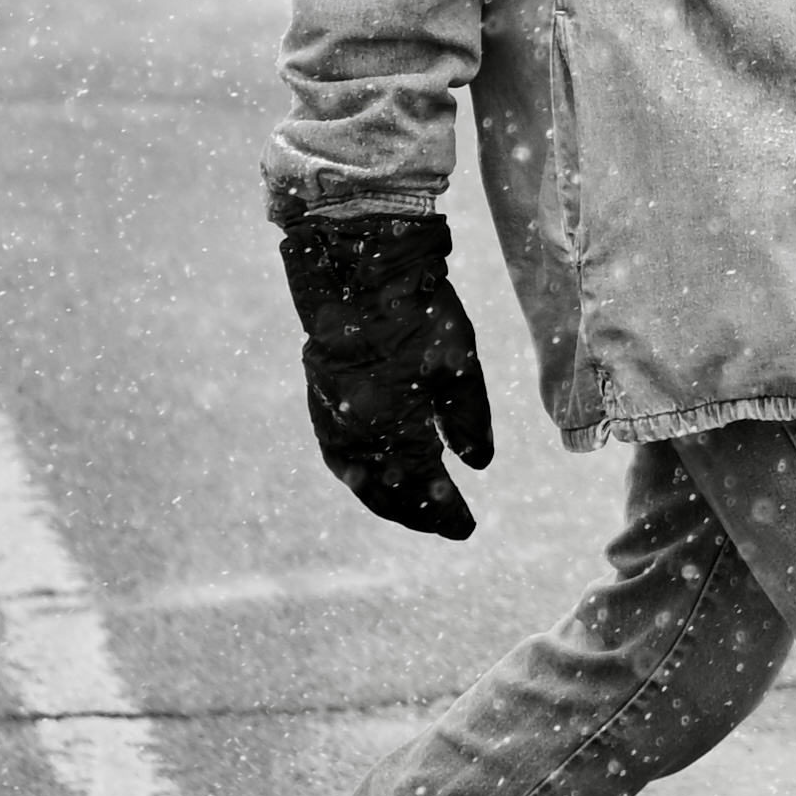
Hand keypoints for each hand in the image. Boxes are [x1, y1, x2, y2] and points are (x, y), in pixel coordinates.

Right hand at [281, 212, 492, 536]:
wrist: (358, 268)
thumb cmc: (419, 313)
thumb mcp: (461, 366)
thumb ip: (468, 422)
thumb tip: (477, 465)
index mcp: (394, 428)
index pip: (424, 487)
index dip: (446, 512)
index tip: (466, 527)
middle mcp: (357, 432)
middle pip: (388, 492)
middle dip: (416, 514)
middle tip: (442, 527)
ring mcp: (331, 419)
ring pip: (359, 478)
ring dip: (385, 500)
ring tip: (412, 512)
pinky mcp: (319, 402)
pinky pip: (340, 456)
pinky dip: (360, 476)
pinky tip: (374, 478)